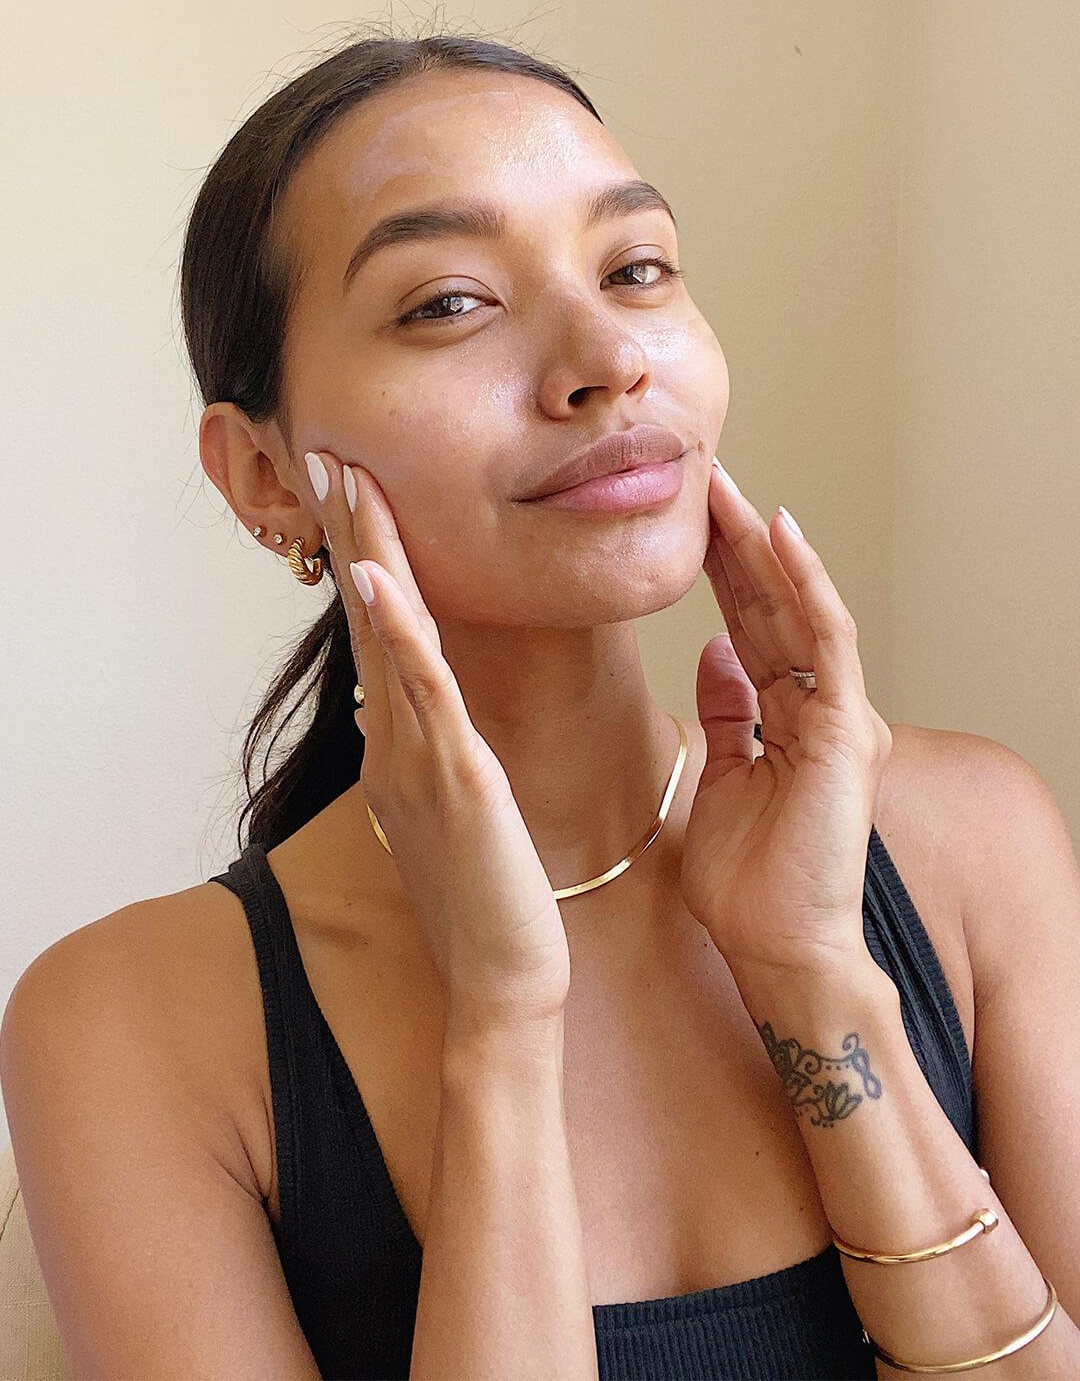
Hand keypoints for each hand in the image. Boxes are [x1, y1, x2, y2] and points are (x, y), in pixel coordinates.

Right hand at [304, 450, 569, 1037]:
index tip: (352, 489)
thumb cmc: (486, 899)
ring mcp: (419, 759)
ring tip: (346, 481)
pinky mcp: (457, 781)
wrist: (501, 980)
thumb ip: (425, 746)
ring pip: (389, 637)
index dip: (363, 556)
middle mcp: (395, 742)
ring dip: (367, 554)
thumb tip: (396, 696)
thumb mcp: (449, 806)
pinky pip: (424, 694)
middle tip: (329, 453)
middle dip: (351, 532)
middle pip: (370, 617)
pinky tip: (380, 580)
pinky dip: (400, 633)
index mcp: (400, 744)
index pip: (379, 631)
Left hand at [679, 459, 893, 975]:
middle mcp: (817, 706)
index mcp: (785, 716)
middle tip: (699, 478)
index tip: (680, 522)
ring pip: (798, 608)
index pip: (749, 625)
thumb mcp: (723, 775)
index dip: (717, 571)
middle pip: (772, 605)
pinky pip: (826, 640)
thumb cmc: (750, 881)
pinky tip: (777, 535)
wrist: (777, 947)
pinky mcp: (845, 728)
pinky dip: (805, 584)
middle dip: (734, 542)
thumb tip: (716, 651)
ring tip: (727, 490)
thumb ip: (728, 710)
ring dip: (762, 547)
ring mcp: (836, 714)